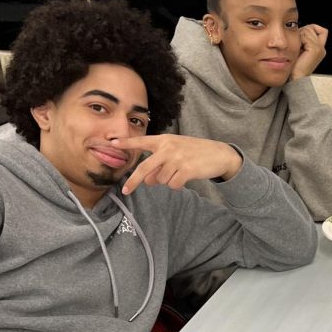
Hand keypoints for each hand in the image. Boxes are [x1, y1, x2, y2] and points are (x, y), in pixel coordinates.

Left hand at [114, 134, 241, 194]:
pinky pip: (173, 185)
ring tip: (180, 172)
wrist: (219, 154)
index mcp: (164, 140)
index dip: (127, 143)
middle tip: (125, 191)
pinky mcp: (186, 170)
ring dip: (168, 180)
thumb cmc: (195, 152)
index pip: (141, 141)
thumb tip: (148, 181)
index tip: (112, 144)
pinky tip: (186, 177)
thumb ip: (160, 162)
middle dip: (133, 181)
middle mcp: (168, 148)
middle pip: (144, 168)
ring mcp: (177, 159)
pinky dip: (177, 185)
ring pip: (160, 180)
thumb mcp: (176, 150)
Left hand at [290, 23, 327, 78]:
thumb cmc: (295, 65)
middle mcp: (322, 48)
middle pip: (312, 28)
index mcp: (320, 49)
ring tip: (298, 48)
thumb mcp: (301, 49)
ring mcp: (319, 48)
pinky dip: (299, 40)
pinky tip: (298, 49)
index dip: (312, 29)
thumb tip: (300, 28)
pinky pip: (305, 36)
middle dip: (302, 32)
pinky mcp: (315, 49)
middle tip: (298, 45)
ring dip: (300, 36)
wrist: (295, 78)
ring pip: (308, 30)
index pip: (321, 30)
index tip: (303, 37)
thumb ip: (305, 39)